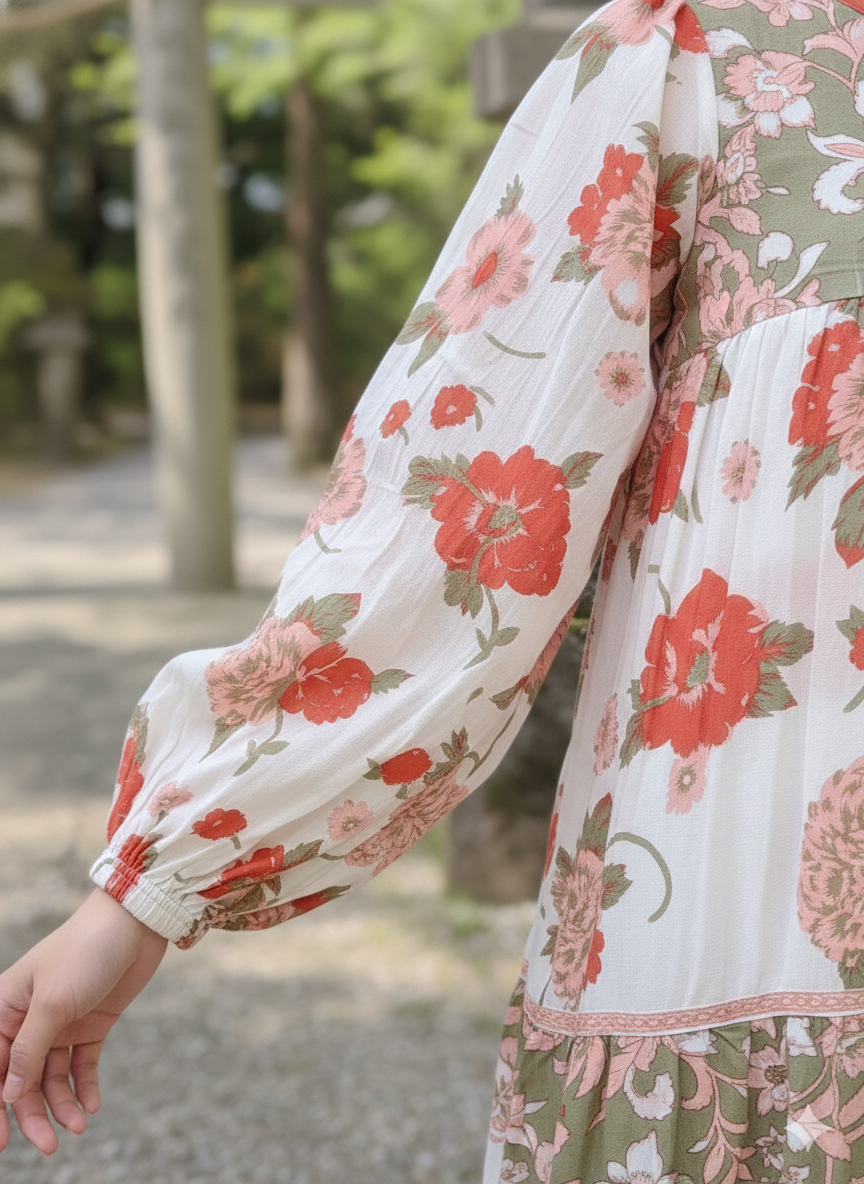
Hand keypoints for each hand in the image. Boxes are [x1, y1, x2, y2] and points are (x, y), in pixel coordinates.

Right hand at [0, 888, 167, 1156]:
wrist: (135, 924)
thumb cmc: (84, 951)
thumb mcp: (52, 1002)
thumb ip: (30, 1050)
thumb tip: (8, 1095)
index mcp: (5, 1008)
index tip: (2, 1143)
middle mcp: (29, 1019)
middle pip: (22, 1079)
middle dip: (32, 1113)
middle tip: (49, 1145)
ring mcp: (61, 1023)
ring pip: (51, 1077)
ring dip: (62, 1104)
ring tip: (78, 1127)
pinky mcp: (92, 1024)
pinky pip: (81, 1065)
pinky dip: (85, 1087)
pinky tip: (92, 1107)